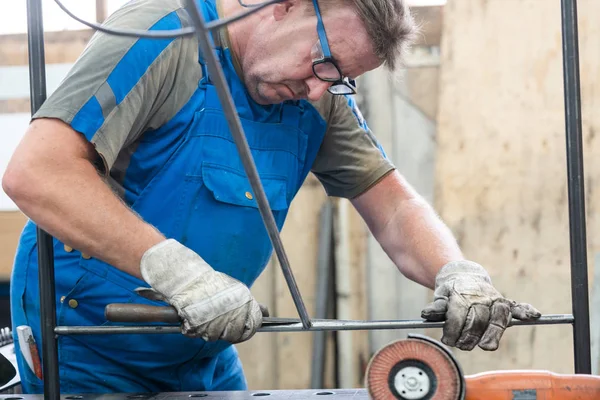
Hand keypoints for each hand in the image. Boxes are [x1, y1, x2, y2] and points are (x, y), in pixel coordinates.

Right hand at [139, 239, 264, 342]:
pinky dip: (201, 330)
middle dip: (230, 332)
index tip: (245, 329)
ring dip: (213, 330)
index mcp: (244, 304)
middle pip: (236, 335)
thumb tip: (266, 314)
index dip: (249, 329)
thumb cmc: (213, 285)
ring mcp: (217, 322)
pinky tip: (200, 318)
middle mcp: (233, 314)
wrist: (190, 281)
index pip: (254, 325)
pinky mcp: (201, 328)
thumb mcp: (237, 291)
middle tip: (222, 324)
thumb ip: (250, 305)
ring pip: (219, 337)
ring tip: (208, 316)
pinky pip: (204, 336)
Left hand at [420, 260, 540, 350]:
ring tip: (485, 346)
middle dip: (469, 337)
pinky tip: (534, 315)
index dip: (452, 330)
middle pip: (478, 321)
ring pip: (497, 319)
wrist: (463, 275)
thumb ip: (436, 307)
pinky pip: (517, 307)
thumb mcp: (440, 296)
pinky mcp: (505, 303)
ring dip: (492, 334)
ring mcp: (494, 300)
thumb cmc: (451, 291)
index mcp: (462, 295)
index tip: (447, 340)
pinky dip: (525, 310)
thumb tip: (426, 315)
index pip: (458, 316)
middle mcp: (480, 297)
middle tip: (460, 345)